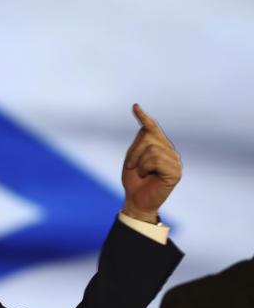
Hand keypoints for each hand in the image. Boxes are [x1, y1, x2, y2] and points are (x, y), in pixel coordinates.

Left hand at [121, 104, 180, 222]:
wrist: (136, 200)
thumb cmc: (134, 180)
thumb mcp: (132, 158)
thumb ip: (140, 143)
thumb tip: (145, 127)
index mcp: (159, 147)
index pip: (152, 128)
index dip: (143, 117)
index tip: (135, 107)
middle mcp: (169, 151)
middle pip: (148, 136)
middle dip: (134, 152)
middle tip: (132, 167)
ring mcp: (174, 161)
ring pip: (151, 149)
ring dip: (138, 163)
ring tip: (141, 173)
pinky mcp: (175, 172)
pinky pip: (155, 160)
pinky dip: (144, 168)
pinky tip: (147, 176)